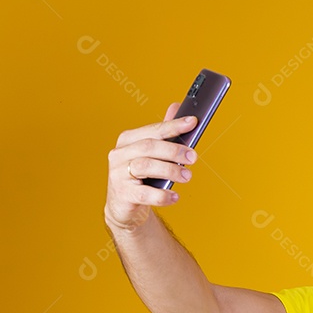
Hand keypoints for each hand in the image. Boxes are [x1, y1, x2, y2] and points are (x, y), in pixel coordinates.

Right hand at [104, 104, 198, 230]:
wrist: (124, 206)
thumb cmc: (140, 177)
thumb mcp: (151, 155)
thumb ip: (162, 133)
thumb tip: (175, 106)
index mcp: (128, 140)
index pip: (153, 130)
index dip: (173, 125)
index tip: (192, 122)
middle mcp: (120, 154)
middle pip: (149, 146)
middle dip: (174, 150)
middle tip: (193, 157)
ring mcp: (118, 174)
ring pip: (146, 166)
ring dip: (170, 170)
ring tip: (187, 176)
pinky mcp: (123, 194)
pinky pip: (145, 194)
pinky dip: (163, 195)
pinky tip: (175, 196)